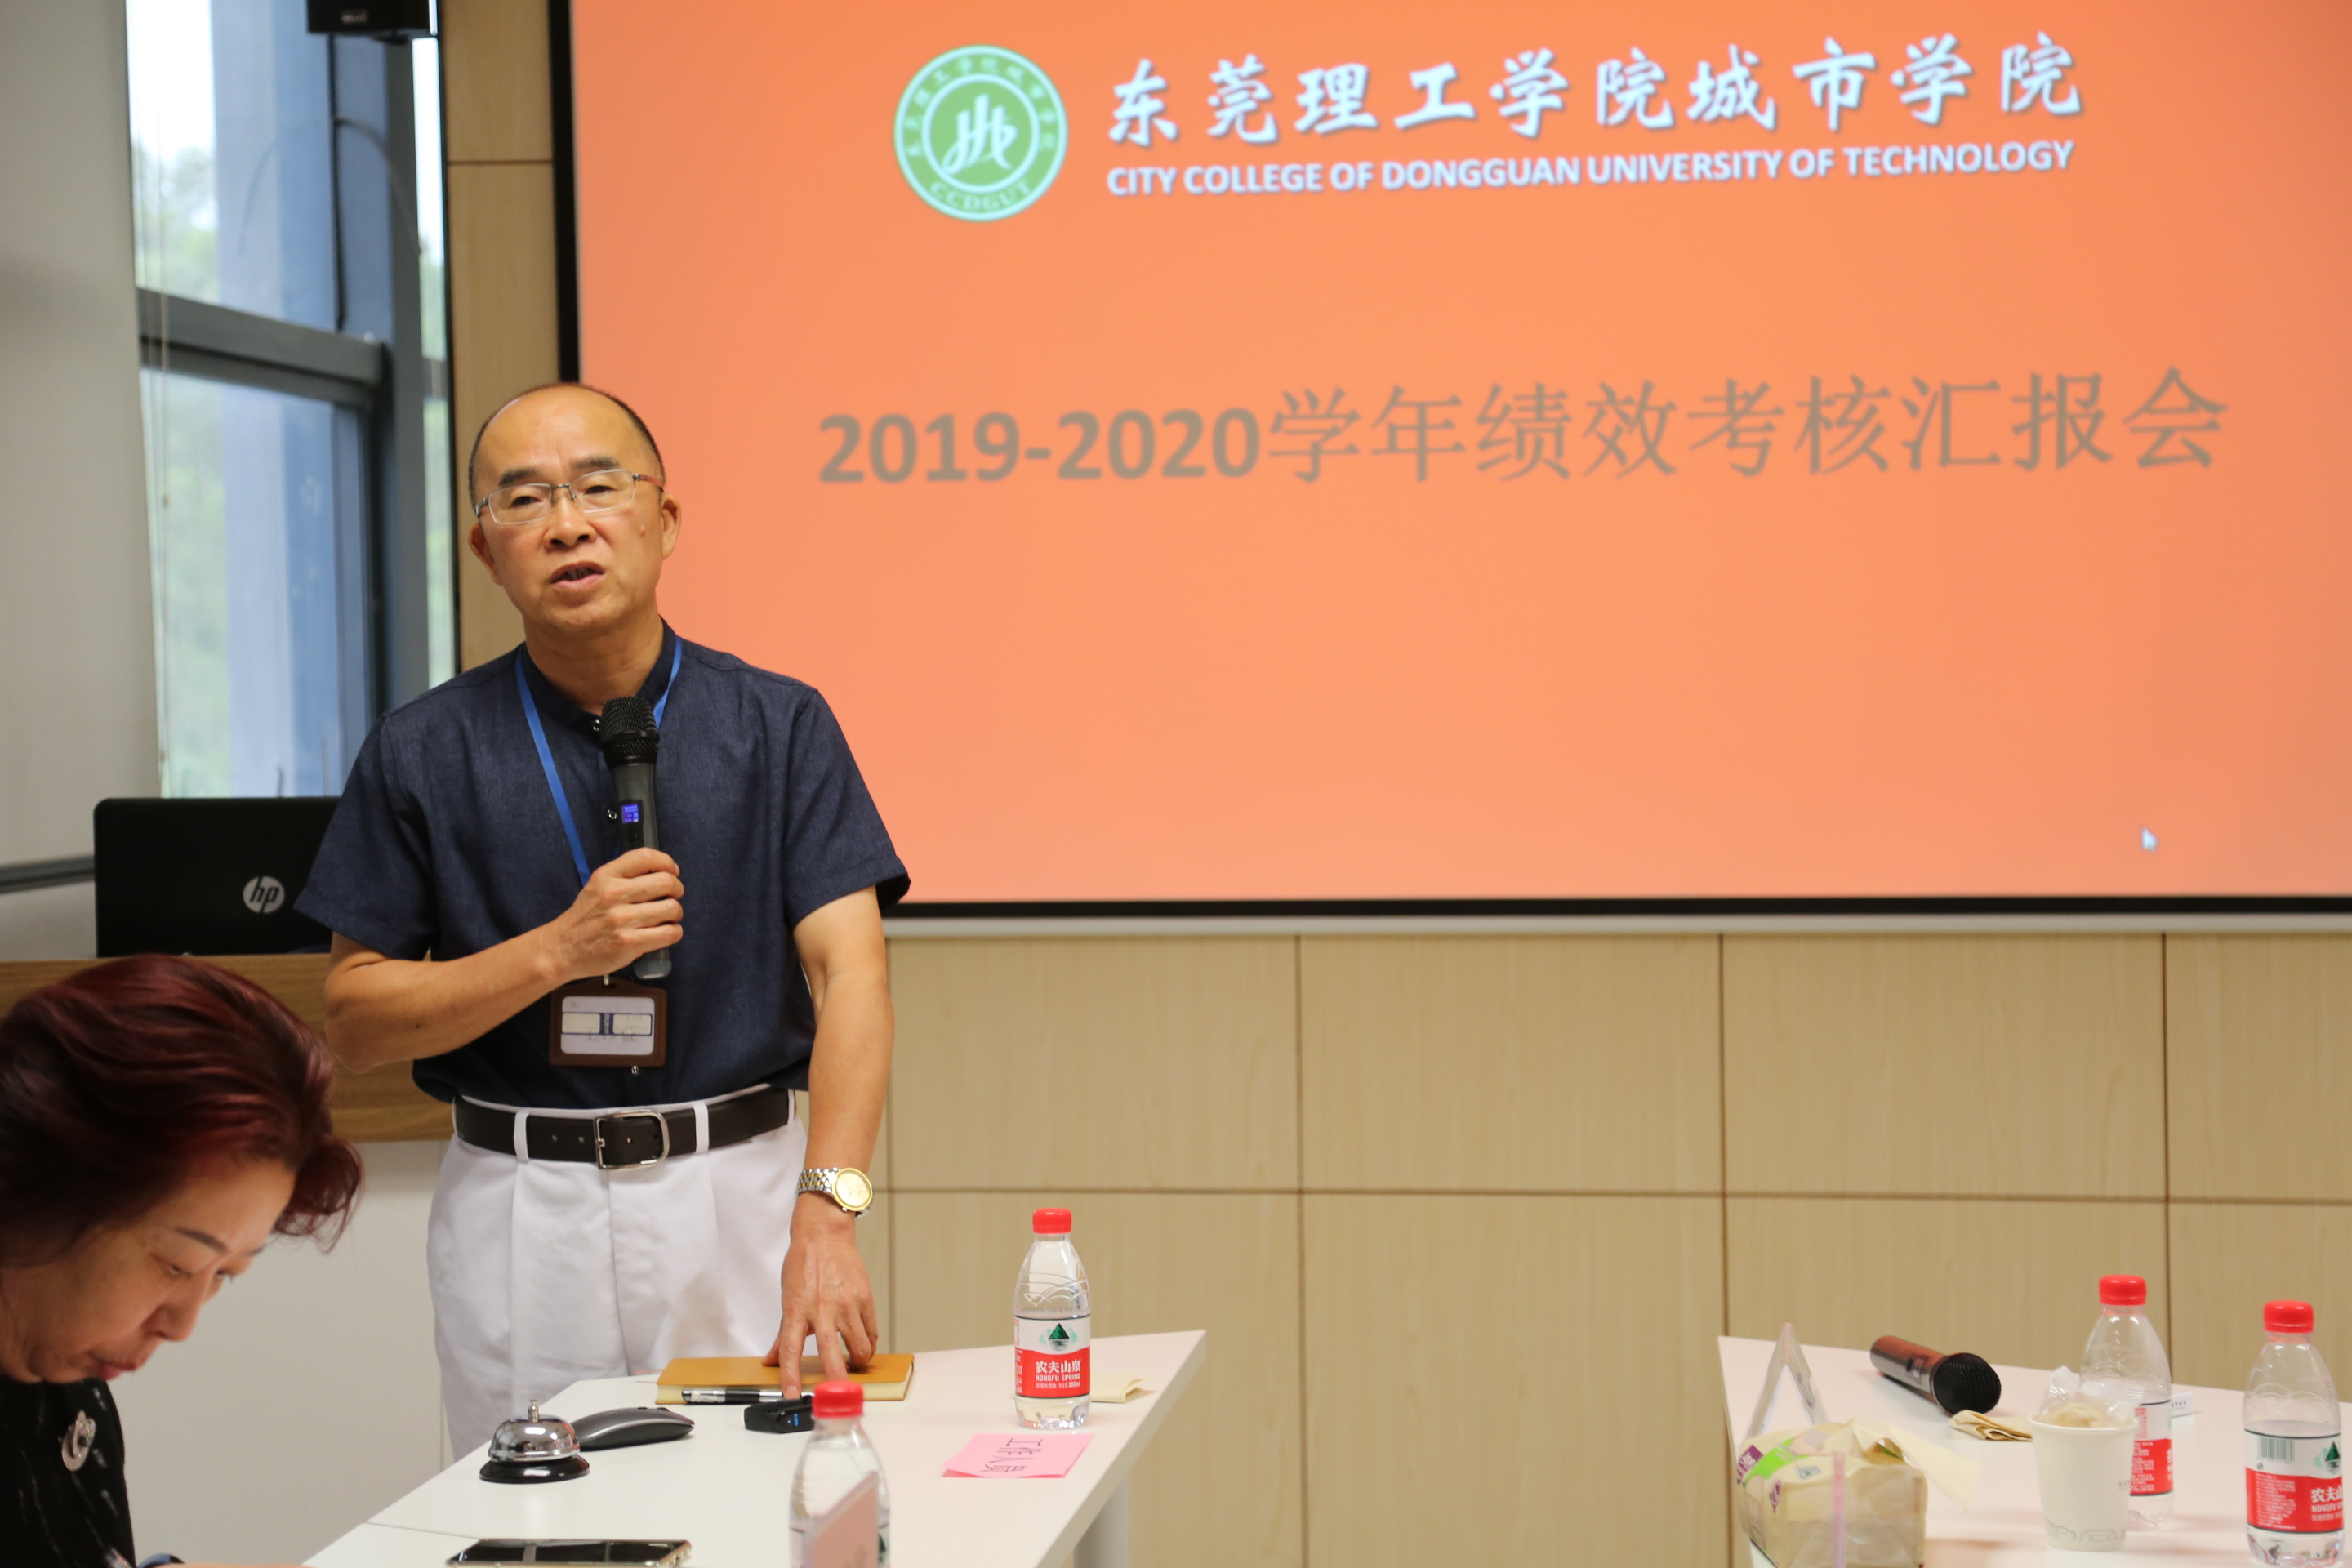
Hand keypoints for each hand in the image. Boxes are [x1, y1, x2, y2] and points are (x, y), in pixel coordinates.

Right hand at [541, 847, 681, 982]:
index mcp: (606, 876)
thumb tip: (667, 872)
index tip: (671, 872)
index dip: (667, 862)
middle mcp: (614, 894)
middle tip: (671, 898)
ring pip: (672, 908)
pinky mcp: (629, 943)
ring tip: (666, 918)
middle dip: (676, 890)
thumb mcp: (598, 885)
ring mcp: (622, 919)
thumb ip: (626, 876)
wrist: (563, 949)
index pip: (645, 856)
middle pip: (666, 882)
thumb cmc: (586, 917)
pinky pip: (669, 933)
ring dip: (675, 913)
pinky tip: (665, 933)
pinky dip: (674, 932)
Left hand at [764, 1198, 876, 1397]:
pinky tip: (864, 1348)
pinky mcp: (864, 1297)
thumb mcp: (787, 1298)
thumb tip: (770, 1360)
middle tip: (840, 1394)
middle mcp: (822, 1309)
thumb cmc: (804, 1265)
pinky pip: (871, 1331)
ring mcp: (846, 1303)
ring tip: (854, 1366)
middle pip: (830, 1351)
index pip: (790, 1349)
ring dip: (858, 1362)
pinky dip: (869, 1344)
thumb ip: (781, 1333)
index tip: (793, 1395)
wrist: (824, 1236)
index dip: (790, 1375)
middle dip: (836, 1377)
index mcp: (797, 1310)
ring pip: (858, 1344)